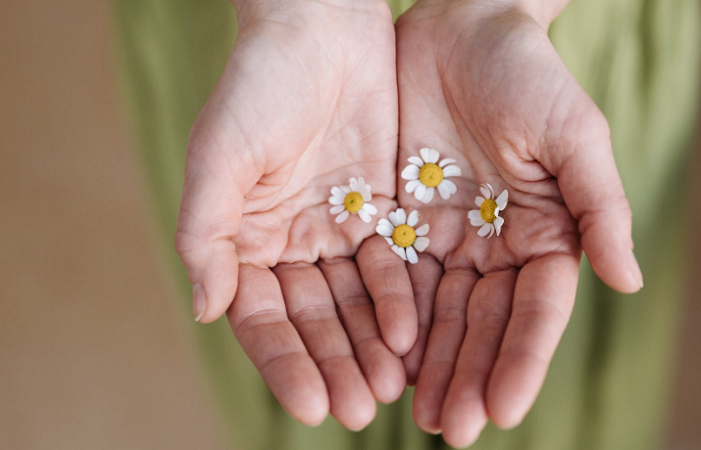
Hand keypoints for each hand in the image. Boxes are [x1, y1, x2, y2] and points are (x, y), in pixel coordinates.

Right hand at [174, 0, 407, 429]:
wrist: (322, 25)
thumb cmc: (259, 83)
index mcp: (244, 237)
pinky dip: (400, 299)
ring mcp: (337, 228)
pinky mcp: (381, 209)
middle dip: (335, 364)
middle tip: (362, 411)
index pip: (262, 317)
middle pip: (314, 319)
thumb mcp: (220, 156)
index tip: (312, 404)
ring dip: (370, 345)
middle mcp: (291, 241)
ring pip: (355, 302)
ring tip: (391, 388)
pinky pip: (392, 264)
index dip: (285, 362)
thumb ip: (206, 234)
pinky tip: (413, 335)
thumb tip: (207, 310)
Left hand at [393, 1, 642, 445]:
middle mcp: (497, 246)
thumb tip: (629, 282)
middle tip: (452, 429)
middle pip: (483, 324)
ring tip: (417, 414)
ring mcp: (448, 238)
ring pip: (437, 314)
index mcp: (546, 233)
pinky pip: (393, 279)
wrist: (459, 26)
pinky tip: (379, 358)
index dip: (520, 359)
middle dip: (469, 376)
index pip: (536, 310)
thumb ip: (602, 207)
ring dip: (429, 365)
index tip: (503, 409)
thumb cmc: (527, 72)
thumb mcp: (574, 133)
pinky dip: (389, 320)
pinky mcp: (401, 221)